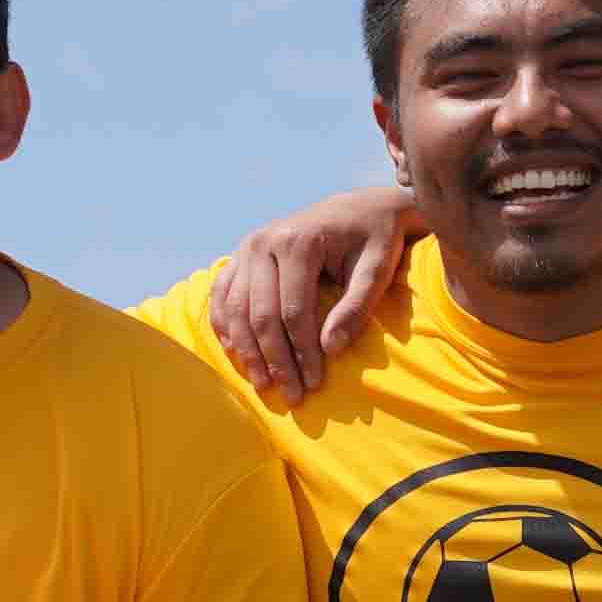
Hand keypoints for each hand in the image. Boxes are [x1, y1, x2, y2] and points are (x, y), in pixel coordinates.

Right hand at [205, 187, 418, 404]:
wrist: (360, 207)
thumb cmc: (375, 238)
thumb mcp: (378, 268)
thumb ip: (356, 307)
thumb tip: (331, 349)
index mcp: (298, 241)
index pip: (294, 311)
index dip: (302, 352)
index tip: (314, 384)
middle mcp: (264, 242)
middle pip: (261, 314)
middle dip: (275, 360)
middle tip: (291, 395)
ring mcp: (247, 247)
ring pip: (237, 310)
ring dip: (247, 352)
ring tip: (264, 384)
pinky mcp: (240, 255)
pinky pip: (222, 296)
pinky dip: (226, 326)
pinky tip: (237, 354)